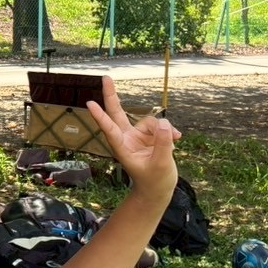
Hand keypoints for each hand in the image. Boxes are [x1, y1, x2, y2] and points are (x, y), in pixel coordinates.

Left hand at [87, 77, 180, 198]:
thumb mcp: (161, 164)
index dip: (100, 117)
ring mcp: (137, 136)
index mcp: (122, 148)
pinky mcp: (149, 136)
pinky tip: (178, 139)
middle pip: (117, 113)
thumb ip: (162, 143)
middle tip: (105, 77)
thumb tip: (163, 122)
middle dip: (112, 95)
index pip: (110, 129)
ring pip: (151, 122)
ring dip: (164, 129)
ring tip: (176, 141)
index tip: (89, 104)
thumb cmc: (154, 181)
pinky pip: (160, 126)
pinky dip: (170, 131)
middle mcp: (127, 139)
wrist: (158, 190)